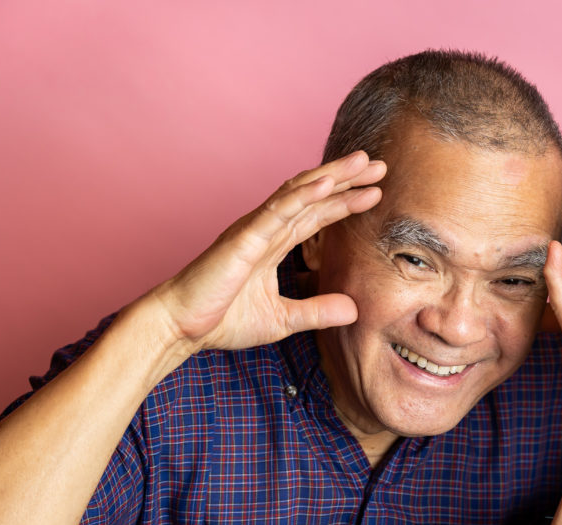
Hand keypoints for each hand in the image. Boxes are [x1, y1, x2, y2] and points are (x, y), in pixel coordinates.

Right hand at [151, 151, 385, 352]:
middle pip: (314, 196)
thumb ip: (317, 311)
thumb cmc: (221, 319)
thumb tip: (353, 310)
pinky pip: (277, 211)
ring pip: (300, 193)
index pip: (317, 216)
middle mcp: (266, 229)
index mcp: (273, 244)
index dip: (345, 202)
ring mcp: (255, 229)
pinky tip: (327, 183)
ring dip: (333, 176)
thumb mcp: (283, 319)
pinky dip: (303, 196)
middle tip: (380, 165)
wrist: (181, 326)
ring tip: (363, 162)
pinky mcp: (244, 238)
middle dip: (347, 180)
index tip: (375, 192)